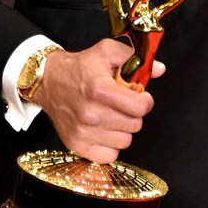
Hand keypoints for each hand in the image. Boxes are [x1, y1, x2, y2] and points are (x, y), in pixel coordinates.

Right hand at [34, 38, 164, 163]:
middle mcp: (92, 114)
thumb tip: (159, 69)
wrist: (49, 81)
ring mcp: (84, 132)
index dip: (145, 100)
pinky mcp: (77, 145)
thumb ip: (134, 58)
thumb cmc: (80, 67)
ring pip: (125, 141)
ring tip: (111, 115)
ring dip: (123, 129)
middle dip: (133, 113)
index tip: (139, 96)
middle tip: (122, 103)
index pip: (140, 107)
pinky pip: (110, 156)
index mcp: (100, 90)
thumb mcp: (107, 51)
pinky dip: (111, 145)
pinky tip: (104, 130)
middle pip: (135, 125)